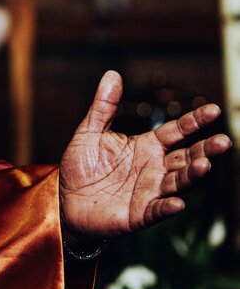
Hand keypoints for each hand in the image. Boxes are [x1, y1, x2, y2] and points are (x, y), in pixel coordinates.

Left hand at [59, 71, 230, 239]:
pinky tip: (177, 202)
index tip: (212, 110)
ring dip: (192, 174)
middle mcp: (154, 168)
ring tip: (204, 165)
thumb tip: (112, 74)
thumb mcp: (90, 132)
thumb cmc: (80, 166)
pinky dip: (167, 206)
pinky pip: (157, 210)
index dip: (194, 122)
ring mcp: (150, 191)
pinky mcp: (140, 213)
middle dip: (205, 149)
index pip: (176, 131)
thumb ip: (104, 106)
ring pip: (178, 181)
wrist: (64, 199)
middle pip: (186, 156)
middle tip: (223, 141)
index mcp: (147, 146)